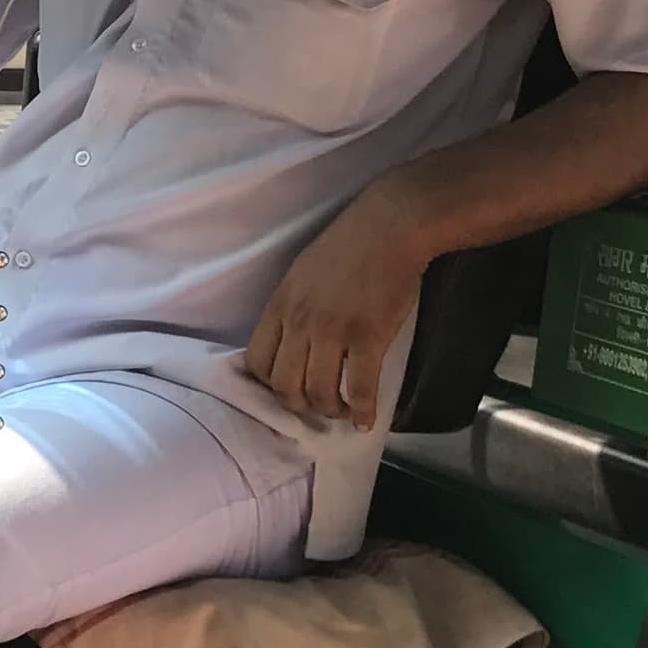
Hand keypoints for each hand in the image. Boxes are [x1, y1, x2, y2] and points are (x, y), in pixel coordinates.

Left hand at [242, 183, 435, 431]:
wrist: (390, 226)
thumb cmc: (349, 244)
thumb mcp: (302, 272)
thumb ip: (292, 306)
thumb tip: (291, 339)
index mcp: (281, 304)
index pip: (256, 361)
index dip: (267, 385)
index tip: (285, 390)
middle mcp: (300, 321)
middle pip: (283, 384)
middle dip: (297, 405)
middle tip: (315, 407)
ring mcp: (333, 331)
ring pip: (317, 392)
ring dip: (328, 410)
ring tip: (340, 411)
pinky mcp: (368, 337)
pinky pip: (358, 387)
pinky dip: (362, 411)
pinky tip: (366, 420)